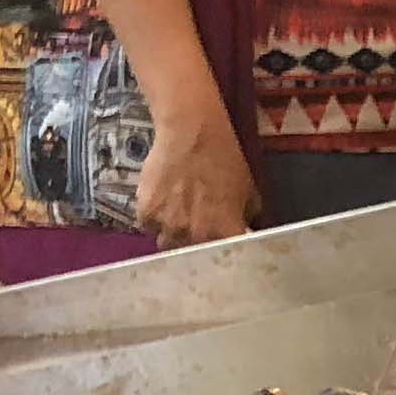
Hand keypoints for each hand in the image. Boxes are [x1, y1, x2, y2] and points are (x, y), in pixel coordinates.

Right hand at [134, 101, 256, 248]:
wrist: (191, 134)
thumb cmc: (225, 160)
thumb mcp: (249, 191)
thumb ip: (246, 218)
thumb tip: (246, 229)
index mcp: (226, 234)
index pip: (226, 260)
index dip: (224, 257)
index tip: (222, 251)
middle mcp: (196, 236)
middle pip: (193, 257)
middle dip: (196, 248)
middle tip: (197, 231)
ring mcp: (168, 227)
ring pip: (168, 245)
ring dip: (173, 236)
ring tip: (177, 218)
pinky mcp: (145, 213)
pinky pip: (148, 227)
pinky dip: (154, 220)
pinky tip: (161, 204)